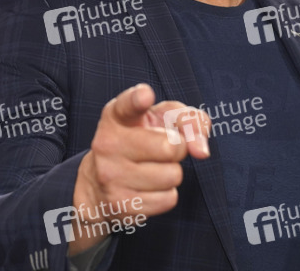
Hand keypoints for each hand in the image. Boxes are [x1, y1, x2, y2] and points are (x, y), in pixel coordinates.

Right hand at [68, 83, 209, 253]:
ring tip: (151, 169)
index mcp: (116, 116)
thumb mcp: (160, 120)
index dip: (138, 98)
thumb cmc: (140, 142)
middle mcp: (108, 143)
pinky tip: (146, 189)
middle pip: (171, 147)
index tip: (145, 96)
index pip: (128, 104)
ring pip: (172, 176)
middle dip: (177, 150)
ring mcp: (111, 175)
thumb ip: (188, 120)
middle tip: (161, 150)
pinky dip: (165, 195)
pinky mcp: (120, 204)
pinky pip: (168, 199)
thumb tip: (201, 150)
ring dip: (171, 174)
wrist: (97, 186)